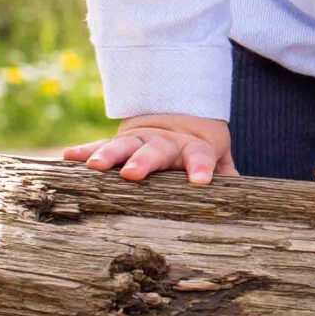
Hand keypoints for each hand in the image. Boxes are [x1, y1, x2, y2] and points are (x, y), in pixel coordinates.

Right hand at [62, 113, 234, 184]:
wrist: (180, 113)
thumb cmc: (200, 148)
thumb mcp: (218, 157)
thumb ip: (227, 174)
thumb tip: (246, 203)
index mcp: (193, 148)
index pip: (200, 157)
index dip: (201, 168)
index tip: (200, 181)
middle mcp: (165, 143)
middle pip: (156, 151)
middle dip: (144, 162)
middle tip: (131, 174)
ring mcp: (141, 141)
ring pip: (125, 146)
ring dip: (109, 155)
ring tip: (94, 166)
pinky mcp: (120, 143)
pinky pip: (100, 146)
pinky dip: (85, 151)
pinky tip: (68, 156)